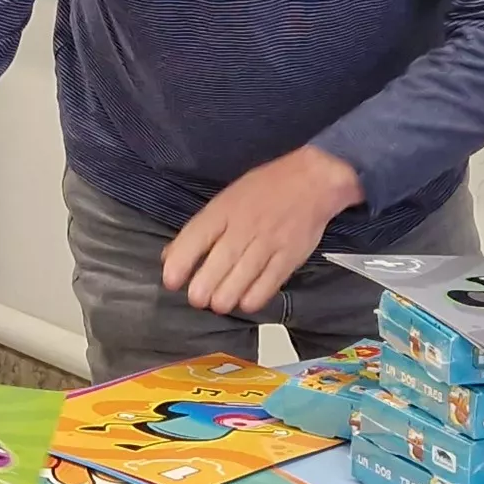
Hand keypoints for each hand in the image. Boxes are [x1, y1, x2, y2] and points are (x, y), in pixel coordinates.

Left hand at [160, 145, 365, 316]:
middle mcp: (244, 228)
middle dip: (202, 290)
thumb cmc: (265, 188)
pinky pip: (267, 286)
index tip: (171, 281)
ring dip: (224, 299)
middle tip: (198, 298)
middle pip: (217, 266)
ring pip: (239, 281)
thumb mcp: (227, 199)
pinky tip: (245, 302)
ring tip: (219, 303)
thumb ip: (201, 228)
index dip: (180, 263)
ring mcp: (268, 244)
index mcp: (224, 210)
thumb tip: (171, 255)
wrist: (312, 181)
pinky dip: (252, 299)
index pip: (196, 237)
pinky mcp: (289, 258)